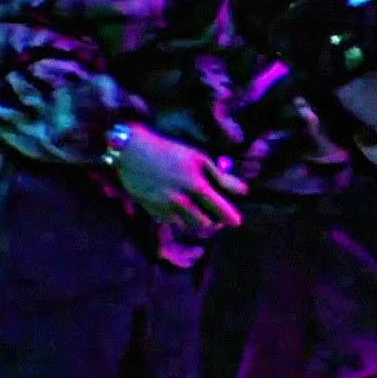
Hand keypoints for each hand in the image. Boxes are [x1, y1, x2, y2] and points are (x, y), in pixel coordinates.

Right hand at [112, 123, 248, 229]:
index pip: (220, 210)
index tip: (237, 221)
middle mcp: (181, 201)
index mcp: (196, 185)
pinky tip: (183, 210)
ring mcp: (166, 208)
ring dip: (198, 223)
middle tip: (218, 217)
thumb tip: (243, 191)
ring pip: (189, 227)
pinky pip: (173, 224)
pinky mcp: (153, 211)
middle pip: (205, 224)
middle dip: (214, 223)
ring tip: (202, 214)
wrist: (133, 152)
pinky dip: (181, 221)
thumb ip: (221, 177)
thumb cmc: (169, 151)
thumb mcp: (198, 158)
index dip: (230, 218)